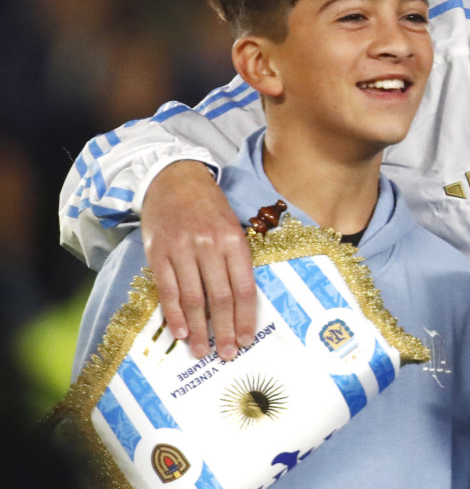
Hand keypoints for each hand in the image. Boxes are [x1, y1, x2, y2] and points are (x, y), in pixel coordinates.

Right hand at [141, 160, 256, 359]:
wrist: (174, 179)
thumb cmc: (210, 208)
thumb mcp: (234, 227)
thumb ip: (237, 260)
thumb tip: (243, 303)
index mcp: (235, 241)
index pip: (244, 288)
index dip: (246, 317)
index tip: (247, 340)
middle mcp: (210, 246)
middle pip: (220, 297)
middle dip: (225, 330)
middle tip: (227, 354)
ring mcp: (182, 250)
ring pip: (193, 298)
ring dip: (198, 329)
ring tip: (201, 351)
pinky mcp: (158, 253)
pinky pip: (167, 290)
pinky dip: (174, 314)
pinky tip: (180, 332)